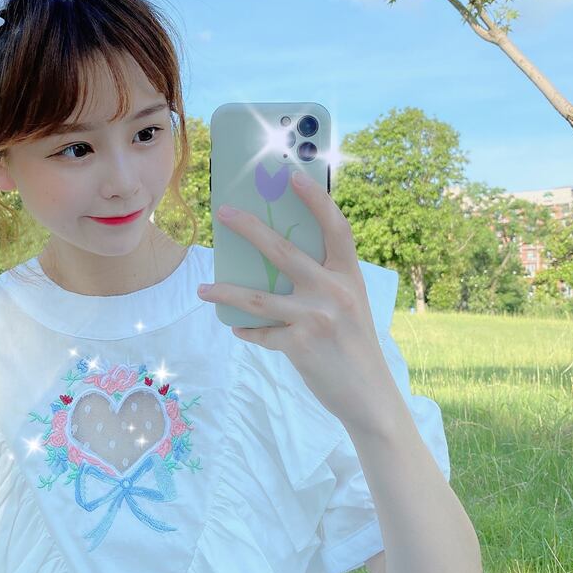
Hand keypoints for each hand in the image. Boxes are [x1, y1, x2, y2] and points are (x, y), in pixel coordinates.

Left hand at [198, 170, 396, 431]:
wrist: (369, 395)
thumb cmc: (356, 344)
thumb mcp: (351, 304)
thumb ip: (323, 281)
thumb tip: (275, 261)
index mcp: (350, 276)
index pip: (335, 228)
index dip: (316, 200)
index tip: (293, 176)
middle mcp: (334, 291)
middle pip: (283, 251)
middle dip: (249, 228)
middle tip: (224, 212)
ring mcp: (315, 318)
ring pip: (257, 297)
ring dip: (225, 292)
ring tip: (202, 290)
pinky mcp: (298, 345)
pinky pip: (261, 333)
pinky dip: (247, 331)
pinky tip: (237, 329)